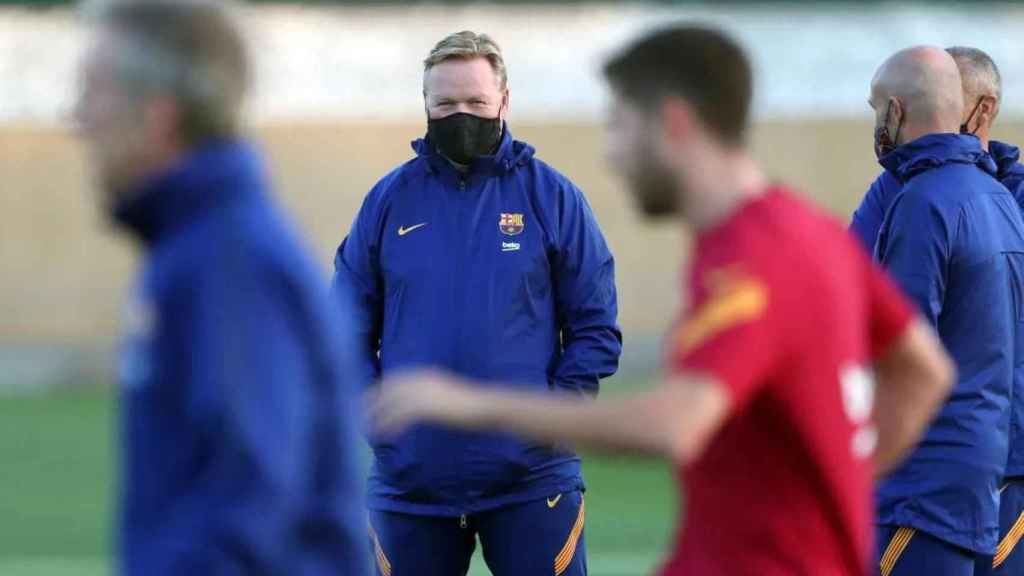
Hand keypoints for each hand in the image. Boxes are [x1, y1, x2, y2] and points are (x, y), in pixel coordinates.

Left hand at [370, 369, 488, 435]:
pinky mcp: (426, 407)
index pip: (395, 379)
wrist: (486, 407)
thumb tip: (419, 407)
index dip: (379, 390)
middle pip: (388, 388)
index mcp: (426, 375)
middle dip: (372, 401)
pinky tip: (386, 437)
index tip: (368, 401)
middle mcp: (422, 380)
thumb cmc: (472, 404)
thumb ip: (431, 396)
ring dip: (378, 416)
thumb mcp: (447, 395)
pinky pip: (401, 417)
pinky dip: (391, 426)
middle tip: (360, 415)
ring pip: (391, 403)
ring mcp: (424, 392)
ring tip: (369, 430)